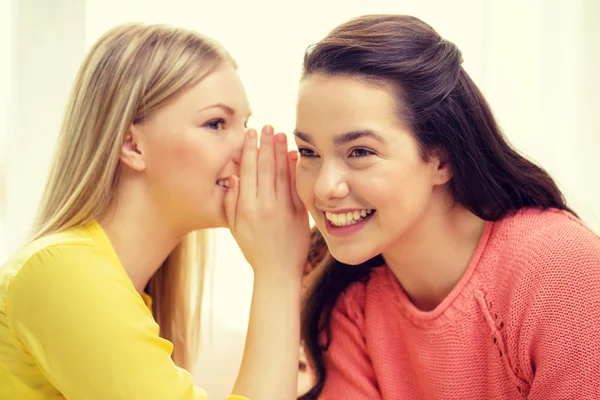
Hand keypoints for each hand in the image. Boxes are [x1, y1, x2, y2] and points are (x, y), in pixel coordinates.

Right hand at [225, 125, 309, 281]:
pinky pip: (295, 187)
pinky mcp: (298, 214)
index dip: (249, 150)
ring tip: (280, 133)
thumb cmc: (253, 250)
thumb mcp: (234, 228)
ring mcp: (283, 209)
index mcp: (246, 208)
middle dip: (265, 144)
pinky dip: (294, 169)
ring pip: (281, 173)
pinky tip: (293, 154)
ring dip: (280, 151)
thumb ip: (231, 203)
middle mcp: (264, 206)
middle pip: (265, 168)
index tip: (250, 134)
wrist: (278, 272)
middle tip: (266, 126)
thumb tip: (233, 177)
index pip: (247, 171)